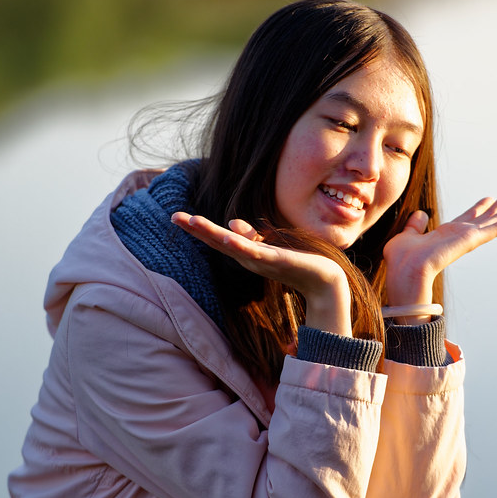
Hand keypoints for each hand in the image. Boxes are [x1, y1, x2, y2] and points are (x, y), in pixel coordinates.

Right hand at [171, 213, 352, 335]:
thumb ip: (251, 236)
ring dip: (211, 234)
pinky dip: (239, 245)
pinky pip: (254, 252)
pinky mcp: (276, 262)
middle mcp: (249, 259)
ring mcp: (261, 261)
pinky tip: (227, 236)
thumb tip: (231, 221)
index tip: (177, 217)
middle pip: (217, 242)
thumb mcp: (270, 246)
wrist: (323, 281)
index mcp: (247, 254)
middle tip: (173, 216)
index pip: (218, 239)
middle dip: (196, 229)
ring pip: (231, 246)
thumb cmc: (297, 263)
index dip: (199, 228)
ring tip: (192, 222)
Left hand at [383, 187, 496, 311]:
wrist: (405, 272)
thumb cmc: (401, 261)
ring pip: (495, 220)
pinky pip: (494, 229)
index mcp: (446, 234)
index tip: (490, 198)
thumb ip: (415, 225)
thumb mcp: (407, 236)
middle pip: (487, 216)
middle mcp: (460, 236)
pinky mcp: (471, 240)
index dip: (480, 207)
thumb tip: (421, 214)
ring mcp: (468, 239)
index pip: (468, 218)